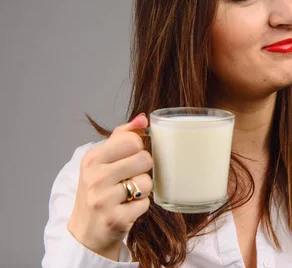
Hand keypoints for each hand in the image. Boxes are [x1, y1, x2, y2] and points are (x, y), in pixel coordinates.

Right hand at [67, 113, 152, 260]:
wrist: (86, 232)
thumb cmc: (98, 191)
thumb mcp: (102, 161)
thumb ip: (122, 136)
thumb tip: (143, 118)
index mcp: (92, 158)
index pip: (133, 140)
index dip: (138, 149)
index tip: (129, 159)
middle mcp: (95, 178)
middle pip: (145, 159)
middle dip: (143, 170)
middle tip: (129, 178)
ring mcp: (104, 200)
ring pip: (147, 182)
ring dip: (143, 190)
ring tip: (127, 195)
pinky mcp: (116, 219)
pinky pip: (146, 204)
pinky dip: (141, 207)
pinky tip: (127, 208)